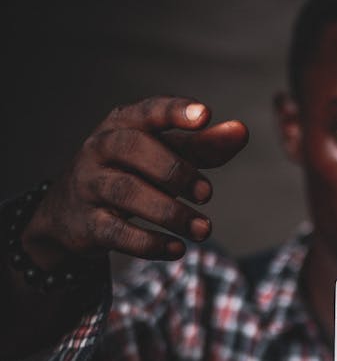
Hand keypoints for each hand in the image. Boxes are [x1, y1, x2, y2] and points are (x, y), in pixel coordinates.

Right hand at [21, 96, 248, 268]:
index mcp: (123, 124)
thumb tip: (242, 132)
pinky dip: (150, 243)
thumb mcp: (163, 155)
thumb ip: (202, 145)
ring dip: (171, 213)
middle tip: (207, 194)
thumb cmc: (130, 173)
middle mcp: (100, 148)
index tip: (206, 115)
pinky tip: (177, 249)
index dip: (176, 112)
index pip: (148, 111)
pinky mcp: (87, 223)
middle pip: (135, 149)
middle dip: (175, 170)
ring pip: (127, 192)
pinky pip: (118, 232)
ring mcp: (90, 185)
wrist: (70, 213)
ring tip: (204, 230)